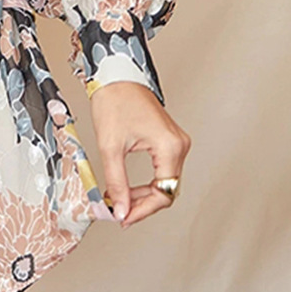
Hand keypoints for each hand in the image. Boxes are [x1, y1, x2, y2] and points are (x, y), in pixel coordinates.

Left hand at [89, 81, 190, 227]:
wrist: (115, 73)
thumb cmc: (113, 100)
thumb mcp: (110, 146)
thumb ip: (117, 182)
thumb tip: (119, 210)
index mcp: (170, 146)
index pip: (164, 193)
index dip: (143, 210)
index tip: (123, 217)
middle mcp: (179, 144)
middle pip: (167, 190)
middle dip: (142, 204)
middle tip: (118, 211)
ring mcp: (176, 141)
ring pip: (165, 182)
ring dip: (143, 194)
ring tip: (119, 200)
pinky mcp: (168, 139)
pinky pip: (163, 169)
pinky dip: (146, 181)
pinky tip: (127, 187)